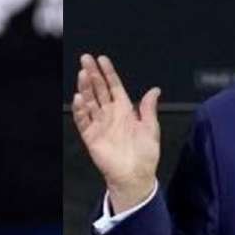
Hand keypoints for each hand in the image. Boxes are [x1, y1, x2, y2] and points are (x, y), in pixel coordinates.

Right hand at [72, 54, 160, 212]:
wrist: (135, 176)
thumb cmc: (145, 154)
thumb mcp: (151, 128)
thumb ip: (149, 108)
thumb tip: (155, 90)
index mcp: (125, 110)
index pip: (113, 86)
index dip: (108, 73)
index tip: (102, 59)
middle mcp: (110, 114)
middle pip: (98, 90)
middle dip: (92, 74)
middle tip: (85, 59)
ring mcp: (99, 124)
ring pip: (90, 101)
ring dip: (85, 87)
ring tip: (82, 73)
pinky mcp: (91, 136)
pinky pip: (83, 120)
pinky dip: (80, 109)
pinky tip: (79, 97)